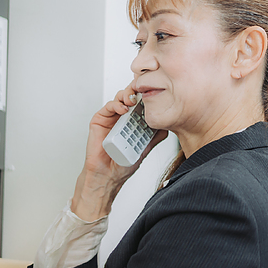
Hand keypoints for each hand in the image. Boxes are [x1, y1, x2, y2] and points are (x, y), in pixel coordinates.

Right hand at [71, 84, 168, 221]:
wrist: (108, 175)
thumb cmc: (123, 164)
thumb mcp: (144, 148)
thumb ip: (154, 137)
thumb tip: (167, 127)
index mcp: (133, 122)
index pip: (141, 104)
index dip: (147, 97)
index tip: (155, 94)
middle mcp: (122, 118)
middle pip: (130, 97)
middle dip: (137, 92)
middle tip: (143, 92)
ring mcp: (111, 118)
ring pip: (119, 98)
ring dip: (127, 95)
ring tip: (133, 100)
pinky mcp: (99, 120)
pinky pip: (108, 107)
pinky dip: (116, 105)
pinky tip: (123, 109)